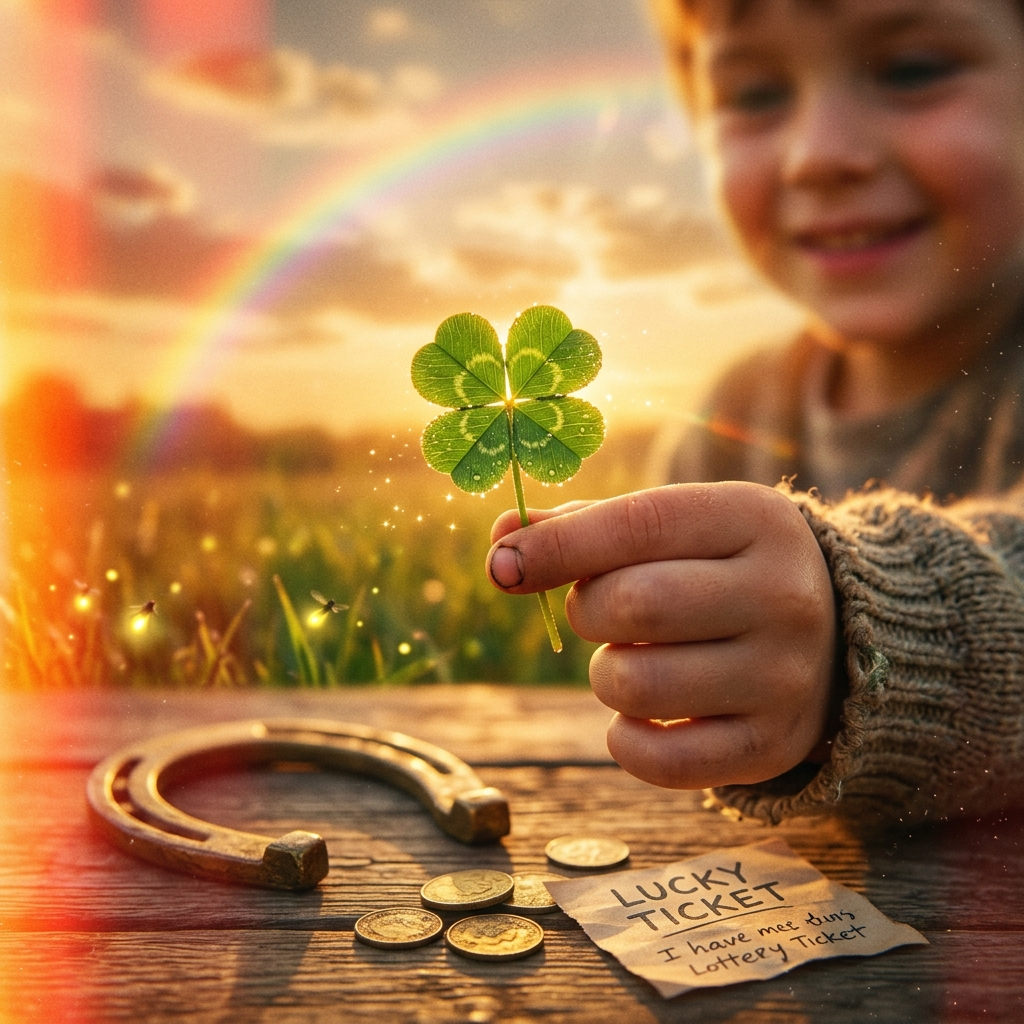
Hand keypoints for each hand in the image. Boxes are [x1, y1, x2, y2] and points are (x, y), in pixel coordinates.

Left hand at [487, 482, 836, 789]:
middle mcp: (782, 596)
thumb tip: (502, 540)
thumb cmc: (722, 568)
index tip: (501, 565)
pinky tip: (639, 717)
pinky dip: (625, 740)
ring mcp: (784, 677)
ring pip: (637, 685)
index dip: (556, 545)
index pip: (638, 524)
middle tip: (601, 611)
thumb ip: (588, 525)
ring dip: (606, 675)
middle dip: (588, 611)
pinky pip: (661, 760)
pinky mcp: (772, 745)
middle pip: (634, 606)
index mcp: (754, 518)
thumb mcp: (678, 526)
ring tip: (635, 659)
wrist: (835, 636)